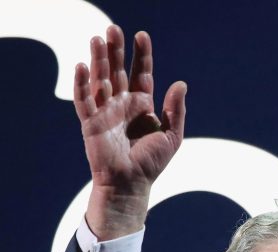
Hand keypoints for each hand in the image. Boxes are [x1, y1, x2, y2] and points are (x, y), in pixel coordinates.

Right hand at [76, 26, 185, 238]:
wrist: (132, 184)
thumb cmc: (151, 162)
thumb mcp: (172, 135)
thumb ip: (176, 110)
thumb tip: (181, 83)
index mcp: (142, 104)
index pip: (141, 73)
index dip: (141, 54)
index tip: (142, 35)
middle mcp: (122, 103)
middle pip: (118, 70)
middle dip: (115, 50)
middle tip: (113, 29)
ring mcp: (105, 111)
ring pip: (100, 79)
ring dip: (97, 59)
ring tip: (97, 39)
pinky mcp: (91, 122)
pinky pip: (85, 99)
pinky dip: (82, 83)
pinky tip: (82, 66)